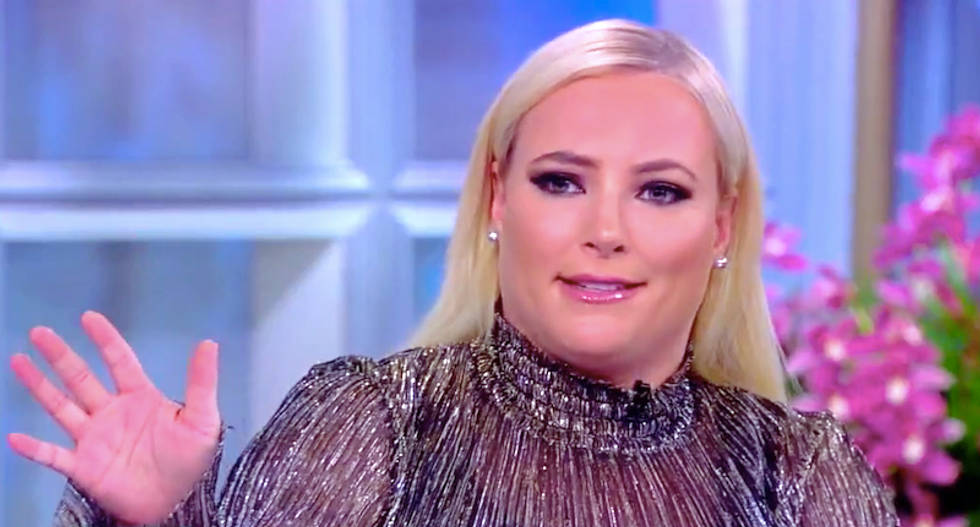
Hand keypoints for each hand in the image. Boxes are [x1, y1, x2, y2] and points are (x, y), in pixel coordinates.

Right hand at [7, 311, 220, 525]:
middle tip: (39, 332)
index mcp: (140, 398)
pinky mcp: (84, 467)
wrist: (178, 504)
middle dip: (60, 356)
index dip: (105, 339)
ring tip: (18, 361)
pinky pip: (53, 456)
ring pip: (61, 407)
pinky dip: (34, 449)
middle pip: (81, 378)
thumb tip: (208, 343)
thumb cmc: (191, 460)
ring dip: (40, 386)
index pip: (119, 361)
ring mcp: (94, 439)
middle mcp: (111, 413)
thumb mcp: (203, 420)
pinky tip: (15, 437)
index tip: (89, 317)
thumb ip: (202, 382)